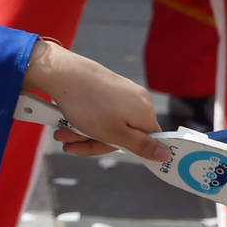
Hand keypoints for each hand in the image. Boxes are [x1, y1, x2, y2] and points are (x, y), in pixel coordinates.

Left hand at [22, 39, 168, 162]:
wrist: (59, 72)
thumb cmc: (88, 105)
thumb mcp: (115, 134)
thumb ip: (142, 146)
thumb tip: (166, 154)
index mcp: (145, 112)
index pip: (147, 141)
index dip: (127, 150)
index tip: (107, 151)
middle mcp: (136, 99)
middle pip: (121, 133)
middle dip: (94, 142)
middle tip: (71, 145)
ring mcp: (119, 91)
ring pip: (104, 123)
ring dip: (82, 133)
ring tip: (62, 133)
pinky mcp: (102, 86)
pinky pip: (96, 111)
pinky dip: (81, 119)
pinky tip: (65, 121)